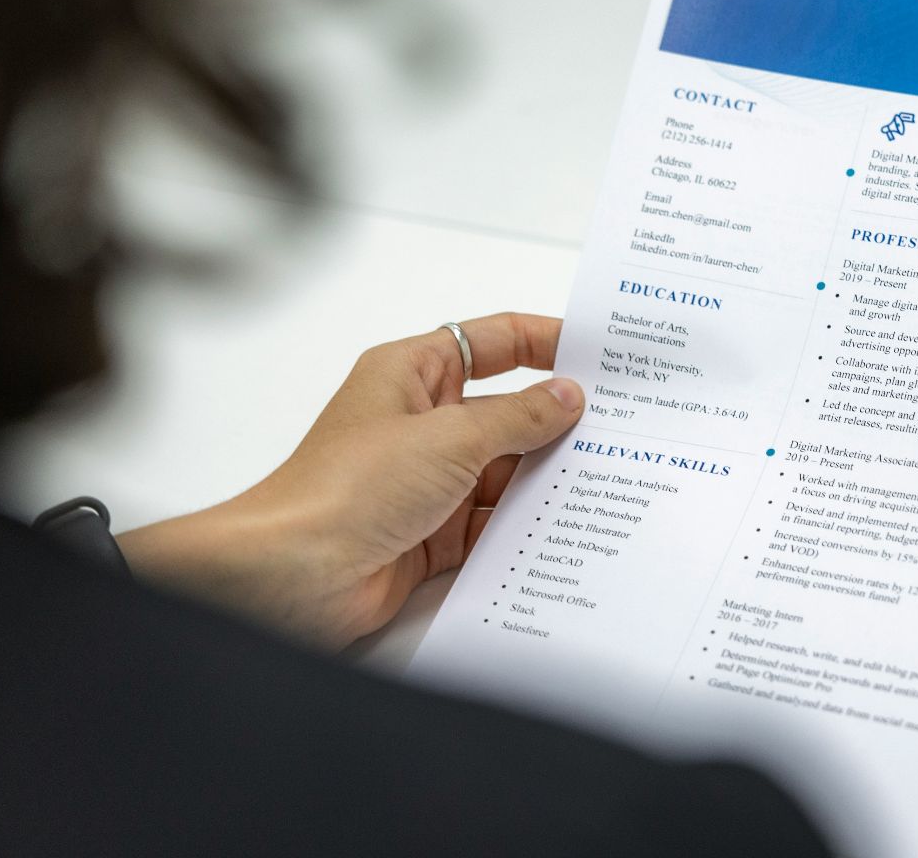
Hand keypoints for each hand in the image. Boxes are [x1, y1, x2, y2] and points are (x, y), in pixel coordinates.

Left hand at [117, 313, 582, 649]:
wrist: (295, 575)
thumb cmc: (347, 488)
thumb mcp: (450, 437)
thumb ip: (517, 417)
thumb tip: (567, 397)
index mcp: (412, 374)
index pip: (492, 342)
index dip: (544, 341)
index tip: (599, 352)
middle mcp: (420, 423)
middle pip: (506, 411)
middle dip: (557, 421)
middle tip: (622, 425)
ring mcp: (427, 481)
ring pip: (505, 471)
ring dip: (545, 479)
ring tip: (608, 479)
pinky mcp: (432, 534)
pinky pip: (493, 523)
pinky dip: (524, 526)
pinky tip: (567, 528)